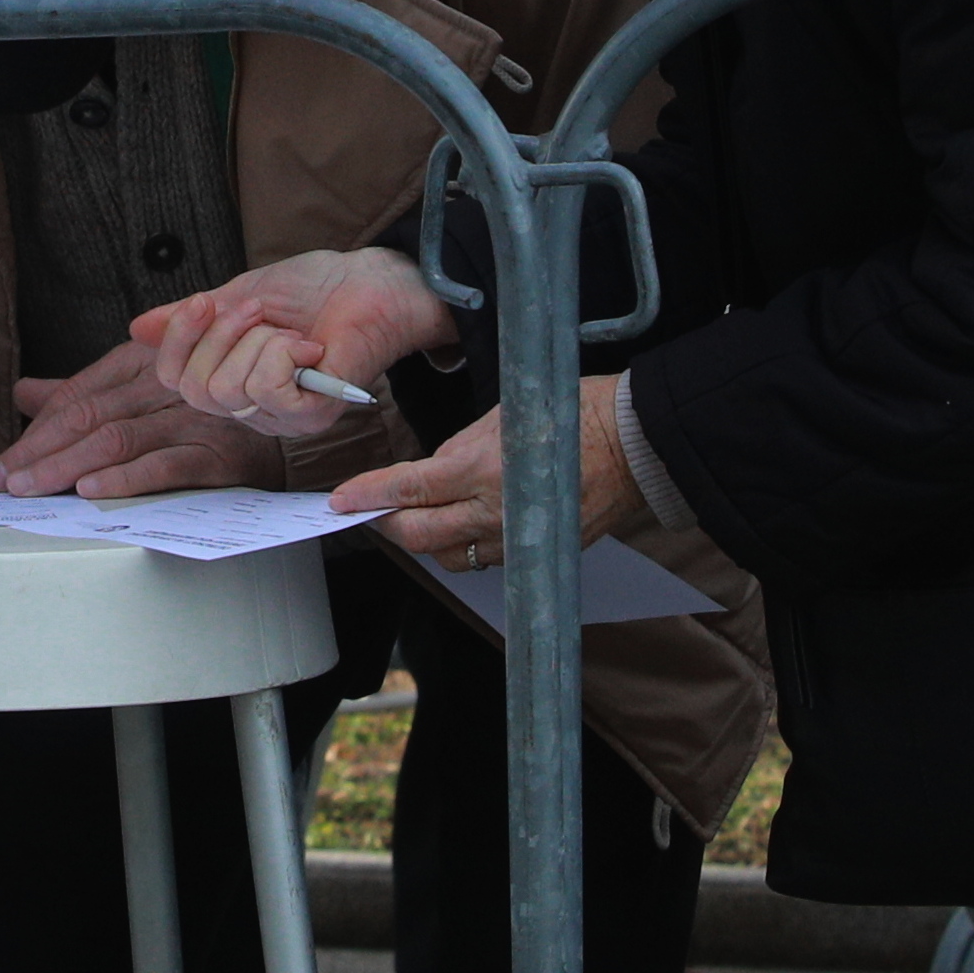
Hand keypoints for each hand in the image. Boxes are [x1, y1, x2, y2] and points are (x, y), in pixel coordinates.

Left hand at [0, 337, 272, 500]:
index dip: (34, 432)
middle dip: (39, 452)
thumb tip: (25, 393)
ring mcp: (190, 416)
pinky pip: (164, 464)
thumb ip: (83, 393)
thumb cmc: (206, 408)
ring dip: (66, 467)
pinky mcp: (217, 450)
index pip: (76, 397)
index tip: (3, 465)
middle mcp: (162, 384)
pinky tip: (90, 490)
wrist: (283, 420)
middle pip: (88, 417)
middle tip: (4, 482)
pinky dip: (125, 478)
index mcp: (140, 361)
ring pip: (115, 439)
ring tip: (31, 489)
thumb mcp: (141, 389)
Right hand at [125, 248, 452, 440]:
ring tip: (290, 330)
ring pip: (229, 389)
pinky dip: (282, 354)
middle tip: (261, 312)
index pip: (172, 380)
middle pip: (195, 389)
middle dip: (222, 336)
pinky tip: (309, 346)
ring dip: (259, 342)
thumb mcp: (238, 295)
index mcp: (230, 378)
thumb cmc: (317, 289)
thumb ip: (191, 317)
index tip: (203, 302)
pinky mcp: (310, 415)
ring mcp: (281, 416)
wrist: (372, 283)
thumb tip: (137, 328)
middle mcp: (251, 407)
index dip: (177, 341)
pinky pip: (265, 389)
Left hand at [332, 376, 642, 570]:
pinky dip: (462, 546)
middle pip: (420, 536)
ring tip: (411, 516)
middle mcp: (496, 512)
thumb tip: (427, 474)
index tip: (340, 499)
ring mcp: (518, 538)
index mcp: (484, 469)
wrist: (632, 442)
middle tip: (368, 509)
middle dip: (387, 524)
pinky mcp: (537, 552)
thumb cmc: (571, 412)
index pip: (410, 489)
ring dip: (424, 538)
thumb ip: (458, 451)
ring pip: (450, 556)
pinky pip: (484, 560)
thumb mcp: (501, 416)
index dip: (370, 495)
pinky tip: (457, 526)